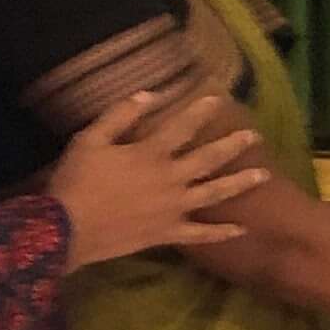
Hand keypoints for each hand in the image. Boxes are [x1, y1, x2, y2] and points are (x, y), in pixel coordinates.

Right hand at [45, 91, 265, 267]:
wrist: (66, 229)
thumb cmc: (76, 181)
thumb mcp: (89, 139)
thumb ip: (120, 115)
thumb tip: (148, 95)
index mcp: (150, 154)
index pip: (183, 126)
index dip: (201, 110)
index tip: (219, 97)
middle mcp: (170, 179)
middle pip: (209, 159)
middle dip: (234, 146)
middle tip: (255, 137)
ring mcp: (172, 208)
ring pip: (214, 194)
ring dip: (240, 183)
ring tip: (263, 176)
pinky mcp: (167, 233)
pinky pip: (200, 234)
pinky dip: (221, 233)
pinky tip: (240, 230)